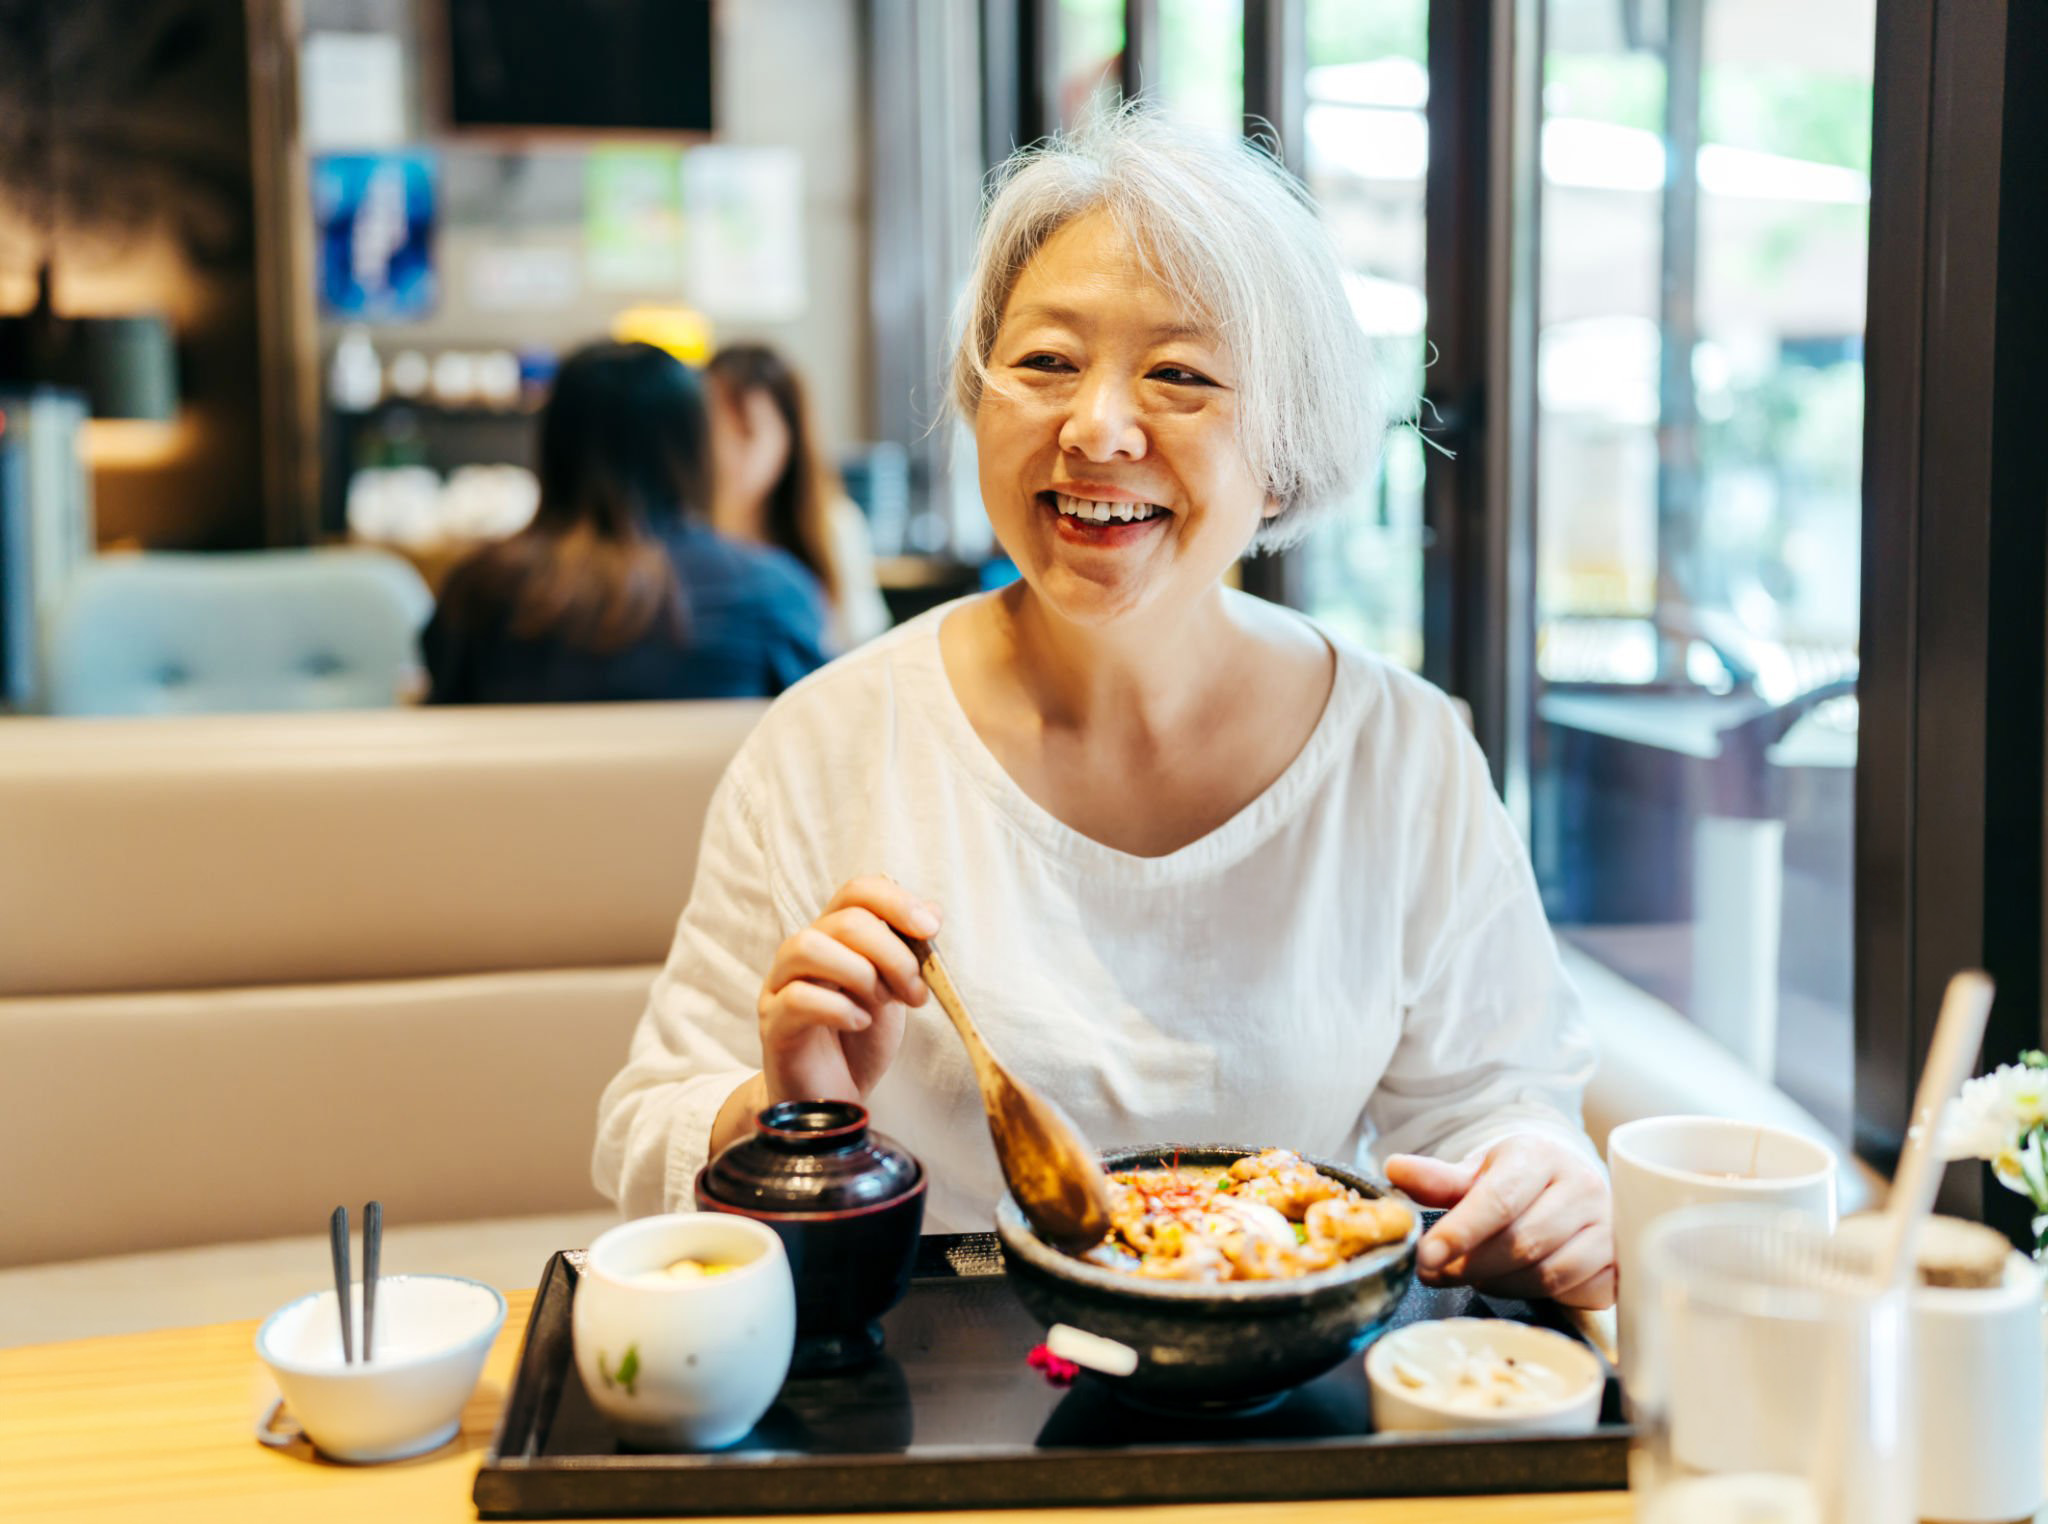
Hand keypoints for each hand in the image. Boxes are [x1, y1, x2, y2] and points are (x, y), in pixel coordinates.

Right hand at [757, 876, 938, 1105]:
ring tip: (881, 1002)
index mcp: (834, 936)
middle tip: (916, 992)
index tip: (931, 928)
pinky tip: (859, 1023)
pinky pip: (797, 998)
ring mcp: (780, 985)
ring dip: (860, 972)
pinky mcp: (772, 1023)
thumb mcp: (895, 991)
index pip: (858, 891)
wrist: (832, 1103)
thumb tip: (933, 910)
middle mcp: (802, 951)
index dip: (896, 901)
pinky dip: (838, 1008)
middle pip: (844, 920)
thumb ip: (909, 953)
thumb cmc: (860, 1041)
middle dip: (893, 954)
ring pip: (808, 946)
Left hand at [1385, 1135, 1615, 1309]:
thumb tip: (1394, 1169)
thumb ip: (1438, 1178)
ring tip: (1471, 1274)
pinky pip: (1571, 1292)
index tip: (1426, 1255)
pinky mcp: (1618, 1262)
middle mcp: (1582, 1186)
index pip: (1498, 1199)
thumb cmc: (1518, 1180)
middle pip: (1521, 1242)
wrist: (1570, 1185)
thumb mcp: (1477, 1172)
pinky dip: (1531, 1293)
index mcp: (1541, 1155)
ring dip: (1498, 1283)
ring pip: (1545, 1273)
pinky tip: (1510, 1281)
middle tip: (1434, 1274)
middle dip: (1470, 1265)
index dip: (1460, 1231)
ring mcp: (1607, 1226)